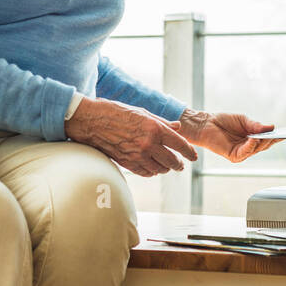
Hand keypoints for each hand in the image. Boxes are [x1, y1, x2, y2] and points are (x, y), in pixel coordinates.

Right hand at [65, 98, 198, 176]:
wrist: (92, 121)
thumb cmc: (117, 112)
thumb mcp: (143, 112)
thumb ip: (163, 123)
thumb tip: (178, 128)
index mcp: (155, 128)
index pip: (180, 145)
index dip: (189, 152)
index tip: (193, 156)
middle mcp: (148, 144)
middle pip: (172, 161)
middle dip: (179, 164)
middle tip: (181, 164)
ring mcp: (137, 155)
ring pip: (160, 169)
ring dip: (165, 168)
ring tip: (166, 165)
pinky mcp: (127, 164)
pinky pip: (146, 173)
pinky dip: (152, 172)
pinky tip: (152, 167)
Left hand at [177, 109, 279, 162]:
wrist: (206, 123)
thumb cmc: (223, 121)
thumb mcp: (243, 120)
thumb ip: (256, 125)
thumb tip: (271, 127)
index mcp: (252, 138)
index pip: (267, 139)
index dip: (277, 137)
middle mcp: (248, 147)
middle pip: (264, 146)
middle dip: (271, 139)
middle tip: (278, 134)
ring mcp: (242, 153)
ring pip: (257, 149)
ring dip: (261, 142)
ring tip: (265, 134)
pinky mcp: (234, 156)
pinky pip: (245, 152)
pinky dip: (250, 145)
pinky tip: (253, 138)